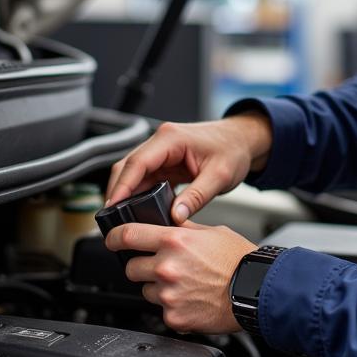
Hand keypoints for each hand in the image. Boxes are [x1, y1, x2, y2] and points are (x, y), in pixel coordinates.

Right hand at [105, 114, 272, 222]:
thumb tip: (176, 216)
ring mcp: (162, 151)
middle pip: (128, 166)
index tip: (113, 205)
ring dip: (127, 193)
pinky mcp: (165, 161)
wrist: (243, 140)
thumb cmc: (233, 149)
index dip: (122, 185)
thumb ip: (196, 197)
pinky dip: (139, 193)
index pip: (137, 162)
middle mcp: (161, 141)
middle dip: (118, 191)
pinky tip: (139, 210)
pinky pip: (145, 178)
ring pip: (133, 173)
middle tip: (113, 218)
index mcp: (171, 138)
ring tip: (124, 218)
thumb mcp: (219, 176)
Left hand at [105, 221, 257, 332]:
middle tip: (161, 267)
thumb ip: (183, 229)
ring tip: (183, 285)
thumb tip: (165, 224)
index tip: (110, 240)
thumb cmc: (239, 261)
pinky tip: (191, 300)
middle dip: (141, 266)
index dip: (113, 237)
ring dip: (157, 288)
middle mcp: (167, 267)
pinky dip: (172, 307)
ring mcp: (168, 294)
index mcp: (174, 240)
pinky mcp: (174, 317)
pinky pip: (161, 311)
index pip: (128, 235)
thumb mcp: (211, 232)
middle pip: (131, 267)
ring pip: (145, 290)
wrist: (256, 291)